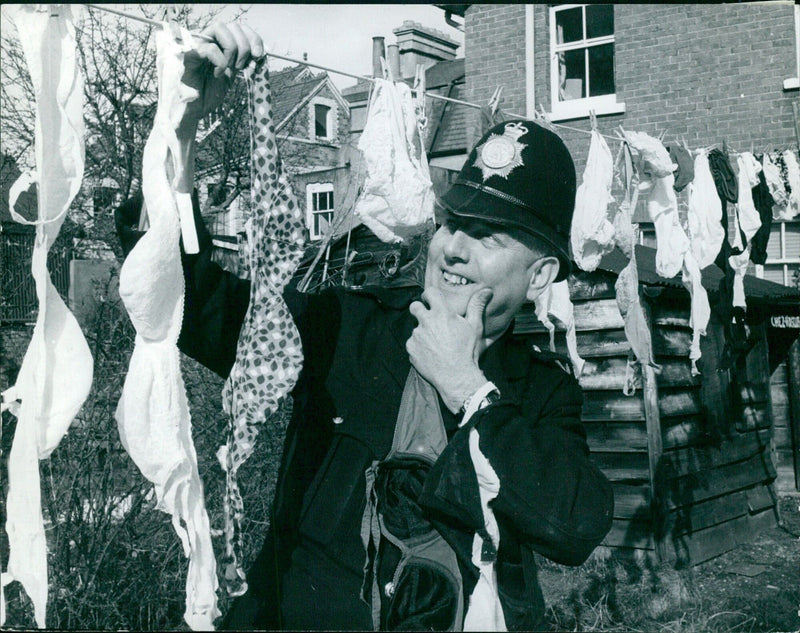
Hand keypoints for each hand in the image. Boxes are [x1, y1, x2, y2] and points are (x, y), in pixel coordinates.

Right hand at [178, 21, 263, 136]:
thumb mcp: (234, 75)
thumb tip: (261, 53)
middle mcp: (210, 39)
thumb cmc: (211, 92)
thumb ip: (246, 62)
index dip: (253, 38)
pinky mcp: (191, 55)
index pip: (241, 27)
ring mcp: (199, 45)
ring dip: (232, 50)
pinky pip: (210, 48)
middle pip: (234, 25)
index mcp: (221, 43)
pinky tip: (217, 74)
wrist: (195, 108)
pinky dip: (220, 62)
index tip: (258, 56)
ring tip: (230, 69)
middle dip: (244, 46)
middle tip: (242, 67)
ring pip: (220, 28)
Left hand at [407, 287, 492, 412]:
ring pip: (415, 327)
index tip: (433, 301)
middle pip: (415, 306)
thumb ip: (477, 306)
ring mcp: (416, 335)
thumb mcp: (475, 327)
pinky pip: (412, 343)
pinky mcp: (411, 348)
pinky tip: (429, 353)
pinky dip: (418, 346)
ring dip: (422, 331)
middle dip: (420, 310)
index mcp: (442, 313)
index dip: (430, 296)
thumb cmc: (468, 351)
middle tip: (429, 319)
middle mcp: (426, 321)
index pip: (429, 292)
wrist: (457, 377)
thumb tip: (486, 290)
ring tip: (435, 343)